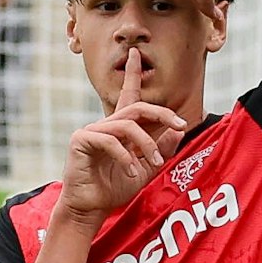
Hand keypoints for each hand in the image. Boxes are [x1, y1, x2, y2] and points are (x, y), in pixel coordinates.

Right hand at [56, 49, 189, 223]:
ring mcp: (92, 130)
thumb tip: (179, 130)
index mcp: (120, 129)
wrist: (91, 208)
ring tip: (155, 162)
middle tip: (180, 125)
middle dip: (161, 113)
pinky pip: (111, 141)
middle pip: (137, 106)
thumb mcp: (146, 169)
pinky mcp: (81, 140)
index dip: (132, 75)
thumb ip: (162, 150)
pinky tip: (131, 172)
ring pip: (127, 124)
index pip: (128, 97)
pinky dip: (126, 157)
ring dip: (147, 143)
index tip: (136, 54)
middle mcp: (106, 125)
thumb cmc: (114, 189)